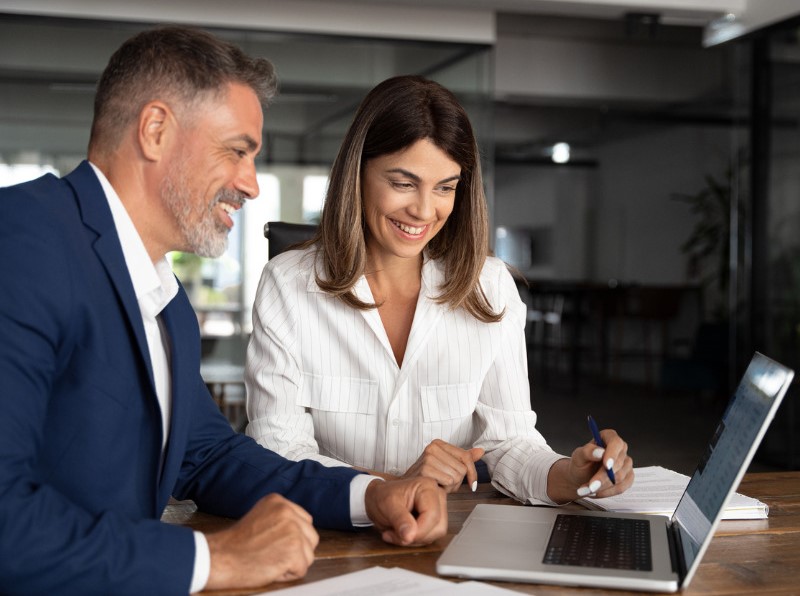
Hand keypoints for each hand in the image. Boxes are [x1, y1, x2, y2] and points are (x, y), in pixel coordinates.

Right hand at [204, 494, 318, 590]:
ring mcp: (292, 530)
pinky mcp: (293, 551)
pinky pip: (301, 569)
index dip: (293, 538)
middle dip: (297, 550)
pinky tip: (270, 567)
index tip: (275, 543)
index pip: (305, 521)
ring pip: (308, 554)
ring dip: (292, 563)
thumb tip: (301, 529)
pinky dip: (287, 575)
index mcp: (279, 502)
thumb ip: (281, 519)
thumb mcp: (260, 518)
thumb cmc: (235, 544)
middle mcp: (288, 512)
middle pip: (311, 537)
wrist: (219, 558)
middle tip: (272, 554)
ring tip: (269, 559)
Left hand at [364, 476, 447, 545]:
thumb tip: (410, 535)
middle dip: (416, 537)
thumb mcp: (386, 505)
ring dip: (415, 539)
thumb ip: (399, 519)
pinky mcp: (434, 519)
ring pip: (436, 533)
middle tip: (395, 534)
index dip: (419, 531)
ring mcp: (437, 507)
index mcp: (427, 487)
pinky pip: (431, 536)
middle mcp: (436, 496)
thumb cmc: (381, 497)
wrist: (377, 499)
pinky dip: (416, 539)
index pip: (433, 516)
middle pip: (438, 527)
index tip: (402, 536)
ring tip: (397, 532)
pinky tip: (403, 533)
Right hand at [402, 439, 484, 492]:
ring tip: (440, 484)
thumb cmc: (428, 476)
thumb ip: (464, 458)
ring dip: (451, 486)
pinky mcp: (425, 469)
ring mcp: (428, 457)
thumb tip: (481, 451)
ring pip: (456, 476)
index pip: (466, 456)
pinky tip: (436, 487)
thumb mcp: (447, 465)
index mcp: (439, 443)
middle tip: (445, 482)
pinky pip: (448, 481)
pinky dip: (445, 488)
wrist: (407, 487)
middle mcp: (432, 447)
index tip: (472, 483)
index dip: (472, 472)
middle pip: (462, 468)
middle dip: (457, 481)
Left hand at [547, 429, 633, 503]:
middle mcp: (620, 449)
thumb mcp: (578, 456)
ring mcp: (626, 464)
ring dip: (603, 486)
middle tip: (591, 486)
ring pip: (619, 477)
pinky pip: (621, 487)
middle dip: (603, 477)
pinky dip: (607, 492)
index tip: (606, 465)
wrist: (580, 478)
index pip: (616, 443)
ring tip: (588, 489)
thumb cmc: (580, 464)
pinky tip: (597, 492)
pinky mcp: (628, 477)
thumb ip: (587, 452)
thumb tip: (600, 452)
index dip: (612, 454)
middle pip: (618, 463)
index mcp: (608, 437)